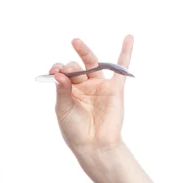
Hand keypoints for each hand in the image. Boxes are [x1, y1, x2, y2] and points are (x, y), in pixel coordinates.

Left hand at [49, 35, 133, 157]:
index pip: (63, 73)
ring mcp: (99, 86)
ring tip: (75, 42)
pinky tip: (128, 37)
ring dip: (84, 52)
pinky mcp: (115, 89)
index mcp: (69, 91)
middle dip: (69, 66)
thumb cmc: (75, 130)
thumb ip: (62, 91)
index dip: (57, 70)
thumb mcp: (64, 110)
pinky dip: (126, 53)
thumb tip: (59, 73)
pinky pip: (121, 69)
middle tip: (64, 69)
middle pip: (76, 67)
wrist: (94, 145)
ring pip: (92, 64)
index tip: (53, 71)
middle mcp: (84, 86)